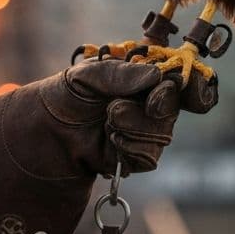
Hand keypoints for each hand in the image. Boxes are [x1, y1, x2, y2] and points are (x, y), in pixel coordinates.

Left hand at [0, 55, 217, 233]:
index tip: (194, 86)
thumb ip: (121, 75)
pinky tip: (107, 143)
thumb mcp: (86, 78)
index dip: (194, 83)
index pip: (180, 78)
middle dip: (158, 107)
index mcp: (139, 77)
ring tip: (107, 120)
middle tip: (135, 104)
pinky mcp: (132, 157)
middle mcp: (146, 102)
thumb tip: (157, 76)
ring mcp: (141, 131)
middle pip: (176, 106)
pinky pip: (147, 156)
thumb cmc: (61, 98)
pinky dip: (127, 147)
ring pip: (162, 133)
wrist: (40, 137)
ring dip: (134, 126)